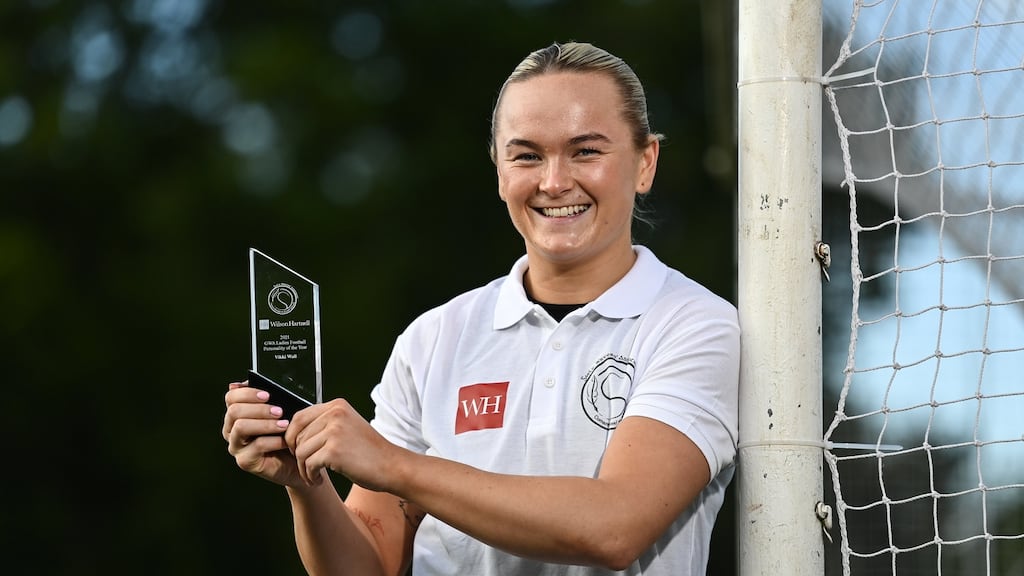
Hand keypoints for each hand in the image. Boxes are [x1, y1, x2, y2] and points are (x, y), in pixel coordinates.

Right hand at [222, 380, 304, 486]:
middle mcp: (232, 430)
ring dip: (265, 423)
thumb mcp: (281, 412)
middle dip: (258, 408)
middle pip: (234, 411)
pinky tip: (285, 441)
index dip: (247, 393)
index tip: (267, 394)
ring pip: (241, 427)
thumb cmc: (288, 433)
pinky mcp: (245, 461)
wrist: (298, 459)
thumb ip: (269, 399)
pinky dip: (274, 441)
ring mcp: (236, 446)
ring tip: (284, 424)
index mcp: (237, 415)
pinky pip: (256, 446)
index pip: (231, 397)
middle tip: (279, 410)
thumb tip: (253, 383)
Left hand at [286, 398, 400, 491]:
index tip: (297, 451)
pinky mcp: (334, 451)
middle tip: (307, 468)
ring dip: (303, 469)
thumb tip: (295, 432)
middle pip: (297, 436)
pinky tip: (318, 480)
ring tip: (313, 476)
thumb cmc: (370, 451)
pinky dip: (310, 476)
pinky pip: (308, 465)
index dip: (292, 436)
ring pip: (300, 452)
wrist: (391, 466)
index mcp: (337, 406)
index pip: (299, 417)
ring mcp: (334, 431)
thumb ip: (325, 424)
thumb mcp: (348, 427)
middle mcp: (335, 414)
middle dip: (297, 455)